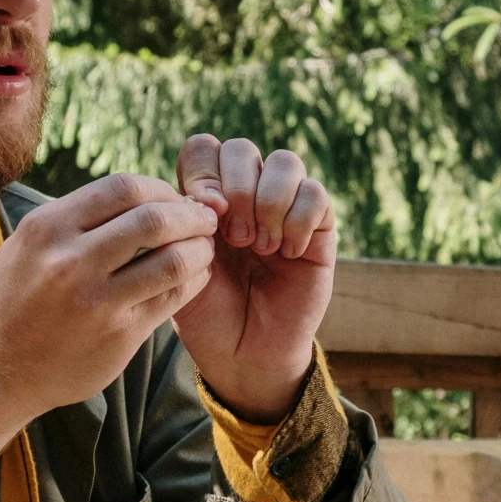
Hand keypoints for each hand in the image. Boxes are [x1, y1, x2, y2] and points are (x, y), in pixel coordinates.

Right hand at [0, 175, 216, 458]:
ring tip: (205, 248)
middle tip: (204, 220)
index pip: (122, 187)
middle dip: (190, 215)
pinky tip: (196, 277)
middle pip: (154, 218)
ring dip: (200, 249)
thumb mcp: (28, 246)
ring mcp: (96, 301)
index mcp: (47, 229)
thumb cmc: (13, 302)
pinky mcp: (118, 335)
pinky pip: (172, 298)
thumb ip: (77, 219)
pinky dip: (194, 281)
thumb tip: (140, 195)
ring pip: (172, 260)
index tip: (172, 199)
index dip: (160, 188)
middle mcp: (70, 261)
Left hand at [171, 136, 334, 421]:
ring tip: (261, 245)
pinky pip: (316, 193)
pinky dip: (299, 219)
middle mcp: (246, 195)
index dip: (202, 173)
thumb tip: (206, 195)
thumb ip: (186, 223)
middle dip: (236, 189)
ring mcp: (284, 208)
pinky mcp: (319, 228)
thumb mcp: (181, 266)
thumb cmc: (207, 313)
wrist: (243, 353)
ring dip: (269, 201)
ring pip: (284, 161)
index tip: (202, 214)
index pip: (203, 149)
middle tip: (235, 238)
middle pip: (241, 148)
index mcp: (207, 197)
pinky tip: (288, 253)